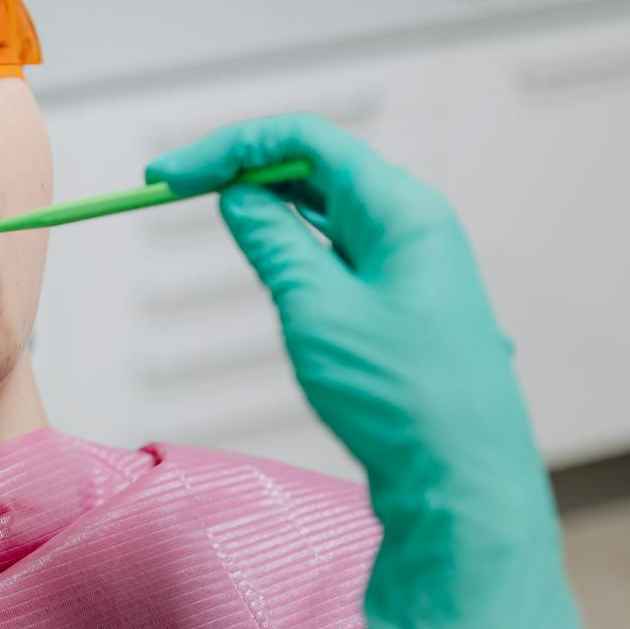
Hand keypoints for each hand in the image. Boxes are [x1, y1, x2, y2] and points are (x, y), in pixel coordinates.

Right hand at [148, 115, 583, 628]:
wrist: (461, 486)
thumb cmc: (399, 396)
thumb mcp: (316, 308)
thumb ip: (271, 241)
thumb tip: (237, 196)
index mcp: (403, 210)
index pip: (305, 142)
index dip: (229, 147)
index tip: (168, 176)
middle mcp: (412, 225)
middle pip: (314, 168)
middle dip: (240, 168)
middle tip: (170, 188)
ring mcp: (410, 265)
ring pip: (324, 209)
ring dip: (263, 205)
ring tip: (205, 212)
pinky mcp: (400, 302)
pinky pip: (337, 248)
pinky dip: (291, 242)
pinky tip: (259, 254)